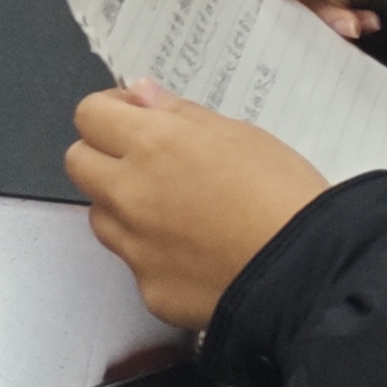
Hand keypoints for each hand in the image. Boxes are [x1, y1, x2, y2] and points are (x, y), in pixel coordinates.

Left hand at [67, 82, 329, 331]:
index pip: (89, 114)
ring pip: (100, 216)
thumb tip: (140, 95)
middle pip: (78, 163)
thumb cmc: (284, 194)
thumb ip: (179, 114)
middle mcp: (130, 193)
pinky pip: (135, 263)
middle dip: (104, 155)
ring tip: (174, 210)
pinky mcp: (148, 290)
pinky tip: (195, 254)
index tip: (136, 118)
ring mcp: (135, 247)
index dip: (111, 112)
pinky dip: (154, 255)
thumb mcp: (239, 133)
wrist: (308, 273)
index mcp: (153, 143)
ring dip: (122, 207)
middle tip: (146, 161)